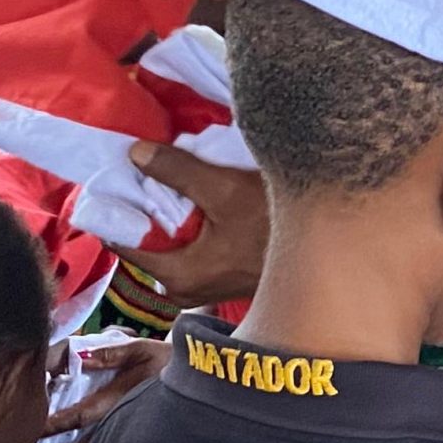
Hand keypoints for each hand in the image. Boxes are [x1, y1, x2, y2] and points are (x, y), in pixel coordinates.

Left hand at [31, 338, 166, 442]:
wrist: (205, 379)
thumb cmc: (164, 360)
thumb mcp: (142, 348)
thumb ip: (112, 352)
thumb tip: (81, 356)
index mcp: (124, 396)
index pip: (85, 413)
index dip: (58, 424)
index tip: (33, 432)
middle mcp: (128, 422)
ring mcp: (136, 438)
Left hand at [123, 146, 270, 304]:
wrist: (324, 254)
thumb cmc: (274, 227)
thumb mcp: (225, 191)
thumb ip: (177, 171)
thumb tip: (134, 153)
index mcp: (175, 276)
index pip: (123, 237)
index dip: (119, 202)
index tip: (118, 172)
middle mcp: (182, 288)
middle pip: (147, 237)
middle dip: (148, 202)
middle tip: (149, 167)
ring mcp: (201, 284)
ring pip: (169, 239)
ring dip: (171, 210)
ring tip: (176, 177)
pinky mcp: (217, 275)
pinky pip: (188, 243)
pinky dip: (189, 220)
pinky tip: (199, 196)